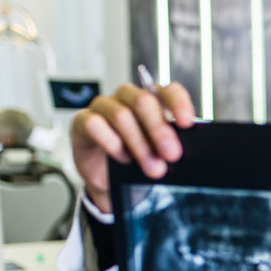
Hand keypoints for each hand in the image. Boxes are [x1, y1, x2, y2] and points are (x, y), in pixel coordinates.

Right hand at [69, 82, 195, 212]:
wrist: (108, 179)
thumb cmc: (137, 161)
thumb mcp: (159, 153)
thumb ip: (170, 145)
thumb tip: (182, 150)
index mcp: (153, 100)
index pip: (168, 90)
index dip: (178, 103)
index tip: (187, 123)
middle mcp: (128, 98)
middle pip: (144, 101)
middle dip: (159, 129)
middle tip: (172, 154)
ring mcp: (104, 106)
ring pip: (121, 114)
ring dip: (139, 144)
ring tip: (153, 168)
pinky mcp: (83, 120)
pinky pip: (95, 124)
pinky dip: (111, 143)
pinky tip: (123, 158)